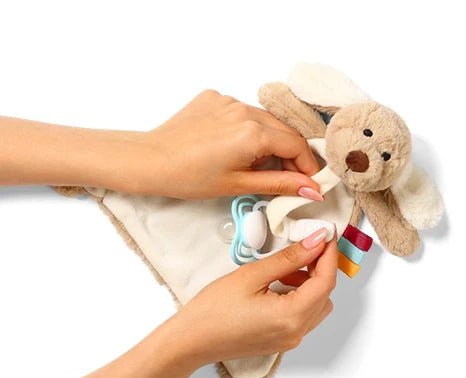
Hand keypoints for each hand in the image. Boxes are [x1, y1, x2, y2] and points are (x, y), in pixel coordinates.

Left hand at [1, 94, 322, 199]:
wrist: (150, 161)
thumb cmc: (190, 178)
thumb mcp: (239, 185)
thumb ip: (280, 183)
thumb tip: (312, 188)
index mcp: (253, 133)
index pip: (297, 145)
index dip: (307, 166)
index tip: (311, 182)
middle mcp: (244, 109)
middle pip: (284, 132)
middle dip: (291, 155)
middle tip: (288, 178)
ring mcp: (228, 100)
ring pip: (265, 121)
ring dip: (270, 142)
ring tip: (258, 165)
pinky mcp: (214, 97)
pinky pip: (243, 113)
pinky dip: (248, 130)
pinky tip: (234, 147)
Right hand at [165, 228, 337, 364]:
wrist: (190, 341)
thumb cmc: (213, 309)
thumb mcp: (251, 276)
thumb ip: (288, 258)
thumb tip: (316, 242)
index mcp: (292, 316)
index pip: (326, 281)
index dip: (329, 255)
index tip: (325, 233)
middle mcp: (296, 332)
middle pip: (325, 294)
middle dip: (320, 268)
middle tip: (305, 245)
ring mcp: (290, 340)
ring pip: (316, 306)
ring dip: (310, 283)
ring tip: (286, 267)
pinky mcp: (281, 341)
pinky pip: (303, 316)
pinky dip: (300, 297)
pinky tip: (279, 284)